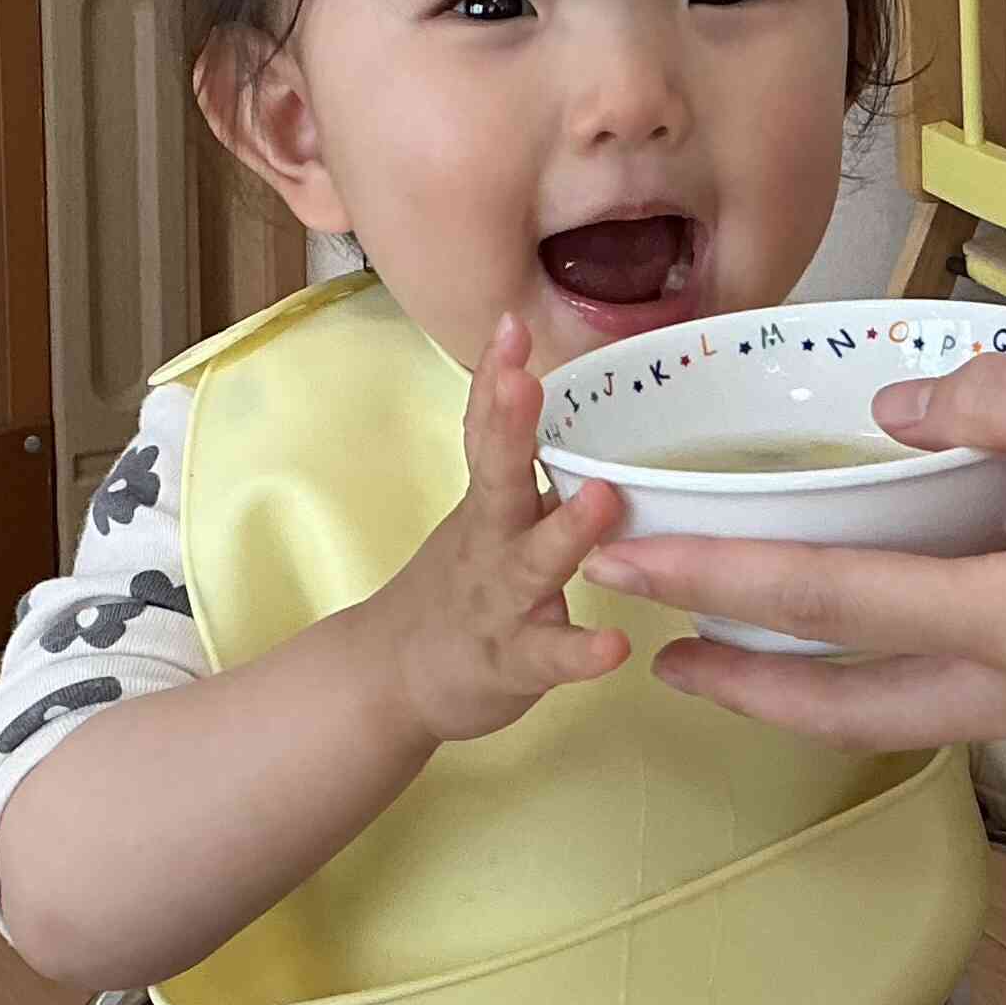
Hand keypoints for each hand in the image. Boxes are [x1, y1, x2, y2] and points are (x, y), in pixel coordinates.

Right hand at [371, 313, 631, 742]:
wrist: (392, 681)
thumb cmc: (460, 591)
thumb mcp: (482, 518)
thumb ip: (515, 464)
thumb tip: (543, 390)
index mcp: (490, 506)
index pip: (487, 432)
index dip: (496, 380)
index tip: (510, 323)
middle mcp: (492, 543)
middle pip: (498, 478)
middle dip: (511, 427)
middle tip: (526, 379)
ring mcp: (501, 601)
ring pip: (534, 563)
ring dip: (567, 530)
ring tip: (601, 497)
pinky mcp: (515, 661)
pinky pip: (550, 656)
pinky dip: (580, 652)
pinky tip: (613, 647)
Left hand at [582, 340, 1005, 774]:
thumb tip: (909, 414)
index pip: (838, 610)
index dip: (722, 587)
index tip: (630, 574)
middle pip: (862, 705)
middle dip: (757, 683)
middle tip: (669, 659)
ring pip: (945, 698)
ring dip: (870, 659)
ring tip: (809, 614)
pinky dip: (997, 623)